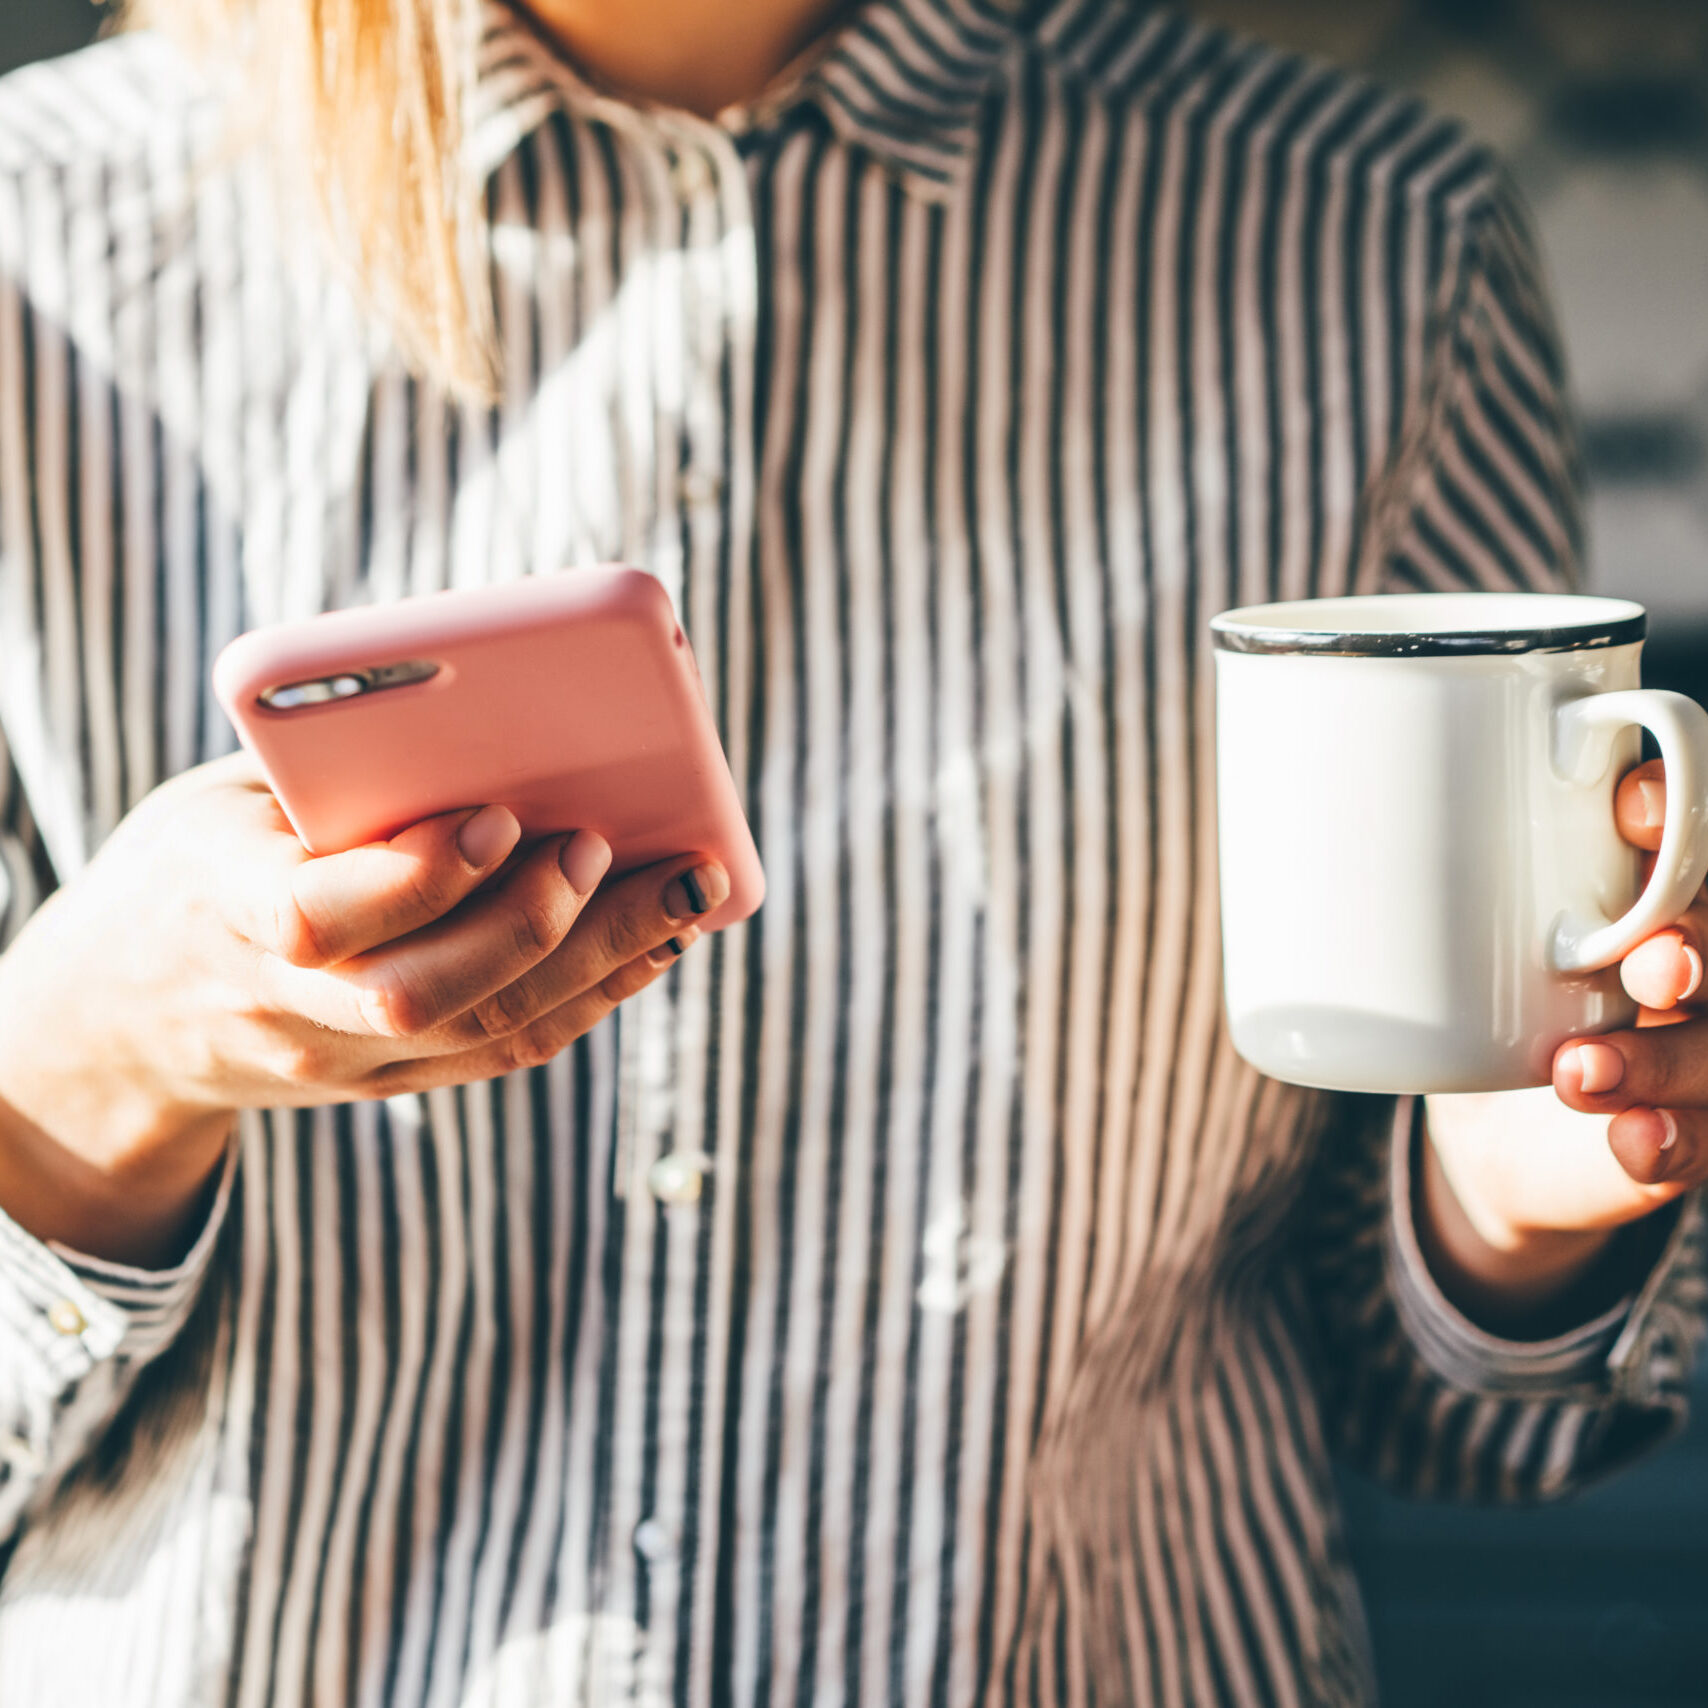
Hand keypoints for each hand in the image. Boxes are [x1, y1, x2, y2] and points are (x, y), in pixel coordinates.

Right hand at [0, 752, 727, 1264]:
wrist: (126, 1019)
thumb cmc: (198, 868)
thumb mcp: (224, 802)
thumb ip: (332, 778)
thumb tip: (500, 719)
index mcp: (222, 909)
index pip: (314, 918)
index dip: (416, 876)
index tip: (501, 817)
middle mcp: (284, 1005)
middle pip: (424, 991)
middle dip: (538, 921)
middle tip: (612, 846)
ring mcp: (342, 1059)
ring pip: (483, 1032)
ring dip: (601, 962)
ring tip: (684, 892)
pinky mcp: (391, 1083)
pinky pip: (503, 1051)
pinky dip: (593, 997)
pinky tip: (655, 942)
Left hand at [1422, 758, 1704, 1331]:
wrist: (1491, 1130)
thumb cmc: (1465, 992)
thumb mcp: (1432, 930)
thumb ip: (1406, 874)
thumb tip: (1293, 811)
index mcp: (1635, 886)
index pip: (1686, 836)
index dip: (1673, 810)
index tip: (1628, 809)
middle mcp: (1685, 959)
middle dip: (1696, 940)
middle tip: (1647, 963)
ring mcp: (1693, 1047)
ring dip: (1662, 1057)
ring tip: (1577, 1070)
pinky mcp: (1684, 1132)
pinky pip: (1700, 1140)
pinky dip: (1666, 1141)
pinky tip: (1631, 1140)